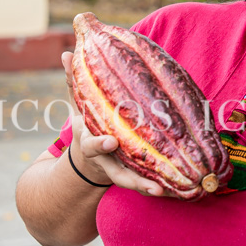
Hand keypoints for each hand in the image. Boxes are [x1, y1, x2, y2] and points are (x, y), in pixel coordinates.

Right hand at [62, 51, 165, 196]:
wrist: (87, 161)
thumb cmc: (88, 126)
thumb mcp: (78, 106)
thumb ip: (73, 82)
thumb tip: (65, 53)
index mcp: (90, 143)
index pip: (92, 145)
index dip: (99, 144)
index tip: (110, 141)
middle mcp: (107, 162)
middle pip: (119, 174)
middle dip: (135, 181)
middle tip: (153, 188)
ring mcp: (120, 172)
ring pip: (135, 183)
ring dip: (150, 188)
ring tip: (167, 191)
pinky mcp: (134, 177)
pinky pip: (146, 184)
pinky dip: (159, 187)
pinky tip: (179, 189)